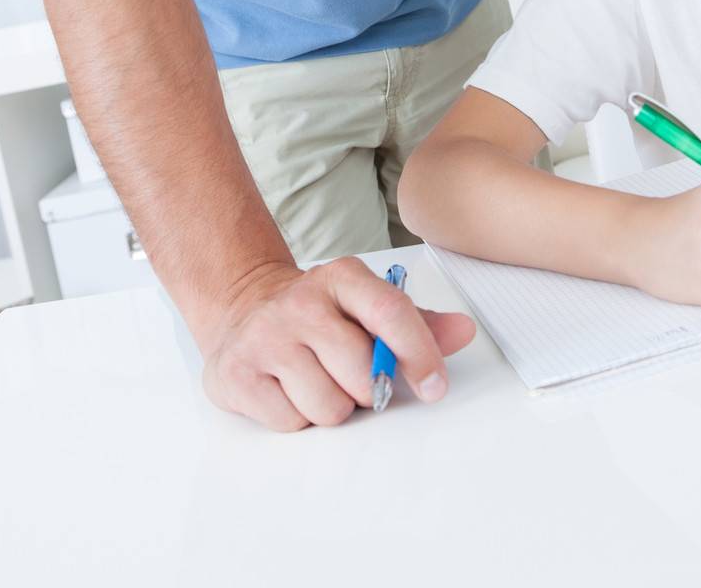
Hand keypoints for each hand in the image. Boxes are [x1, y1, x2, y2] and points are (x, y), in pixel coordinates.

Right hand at [197, 257, 476, 430]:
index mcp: (342, 278)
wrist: (244, 307)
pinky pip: (291, 422)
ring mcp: (265, 338)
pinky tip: (287, 388)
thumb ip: (416, 322)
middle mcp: (301, 302)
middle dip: (368, 388)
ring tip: (317, 379)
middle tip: (351, 373)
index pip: (390, 313)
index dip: (419, 353)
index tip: (434, 385)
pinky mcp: (236, 374)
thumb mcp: (365, 305)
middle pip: (362, 373)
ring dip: (333, 406)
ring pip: (329, 407)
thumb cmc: (318, 313)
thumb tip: (463, 332)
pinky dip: (297, 416)